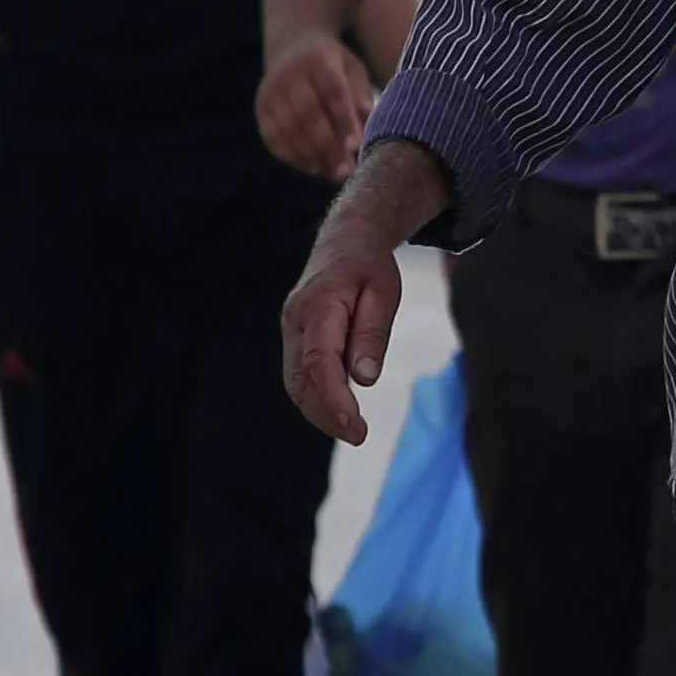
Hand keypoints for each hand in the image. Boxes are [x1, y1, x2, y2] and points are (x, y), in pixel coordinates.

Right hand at [253, 37, 374, 180]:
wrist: (292, 48)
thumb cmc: (334, 66)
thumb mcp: (353, 71)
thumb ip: (361, 96)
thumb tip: (369, 121)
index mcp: (319, 59)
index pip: (332, 92)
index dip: (343, 120)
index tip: (356, 146)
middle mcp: (290, 74)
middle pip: (308, 114)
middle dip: (328, 145)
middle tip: (346, 169)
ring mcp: (271, 91)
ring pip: (289, 129)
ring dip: (312, 155)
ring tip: (333, 173)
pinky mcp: (260, 108)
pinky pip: (273, 138)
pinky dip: (293, 156)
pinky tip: (313, 167)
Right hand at [281, 144, 446, 443]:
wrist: (346, 240)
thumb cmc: (370, 266)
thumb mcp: (384, 293)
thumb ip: (372, 334)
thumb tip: (364, 380)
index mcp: (319, 305)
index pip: (319, 361)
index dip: (333, 398)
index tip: (354, 425)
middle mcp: (296, 319)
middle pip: (300, 378)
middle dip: (326, 413)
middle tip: (359, 436)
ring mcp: (291, 328)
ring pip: (295, 380)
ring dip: (318, 410)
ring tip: (352, 430)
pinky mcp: (295, 336)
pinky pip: (299, 373)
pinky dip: (316, 396)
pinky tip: (339, 411)